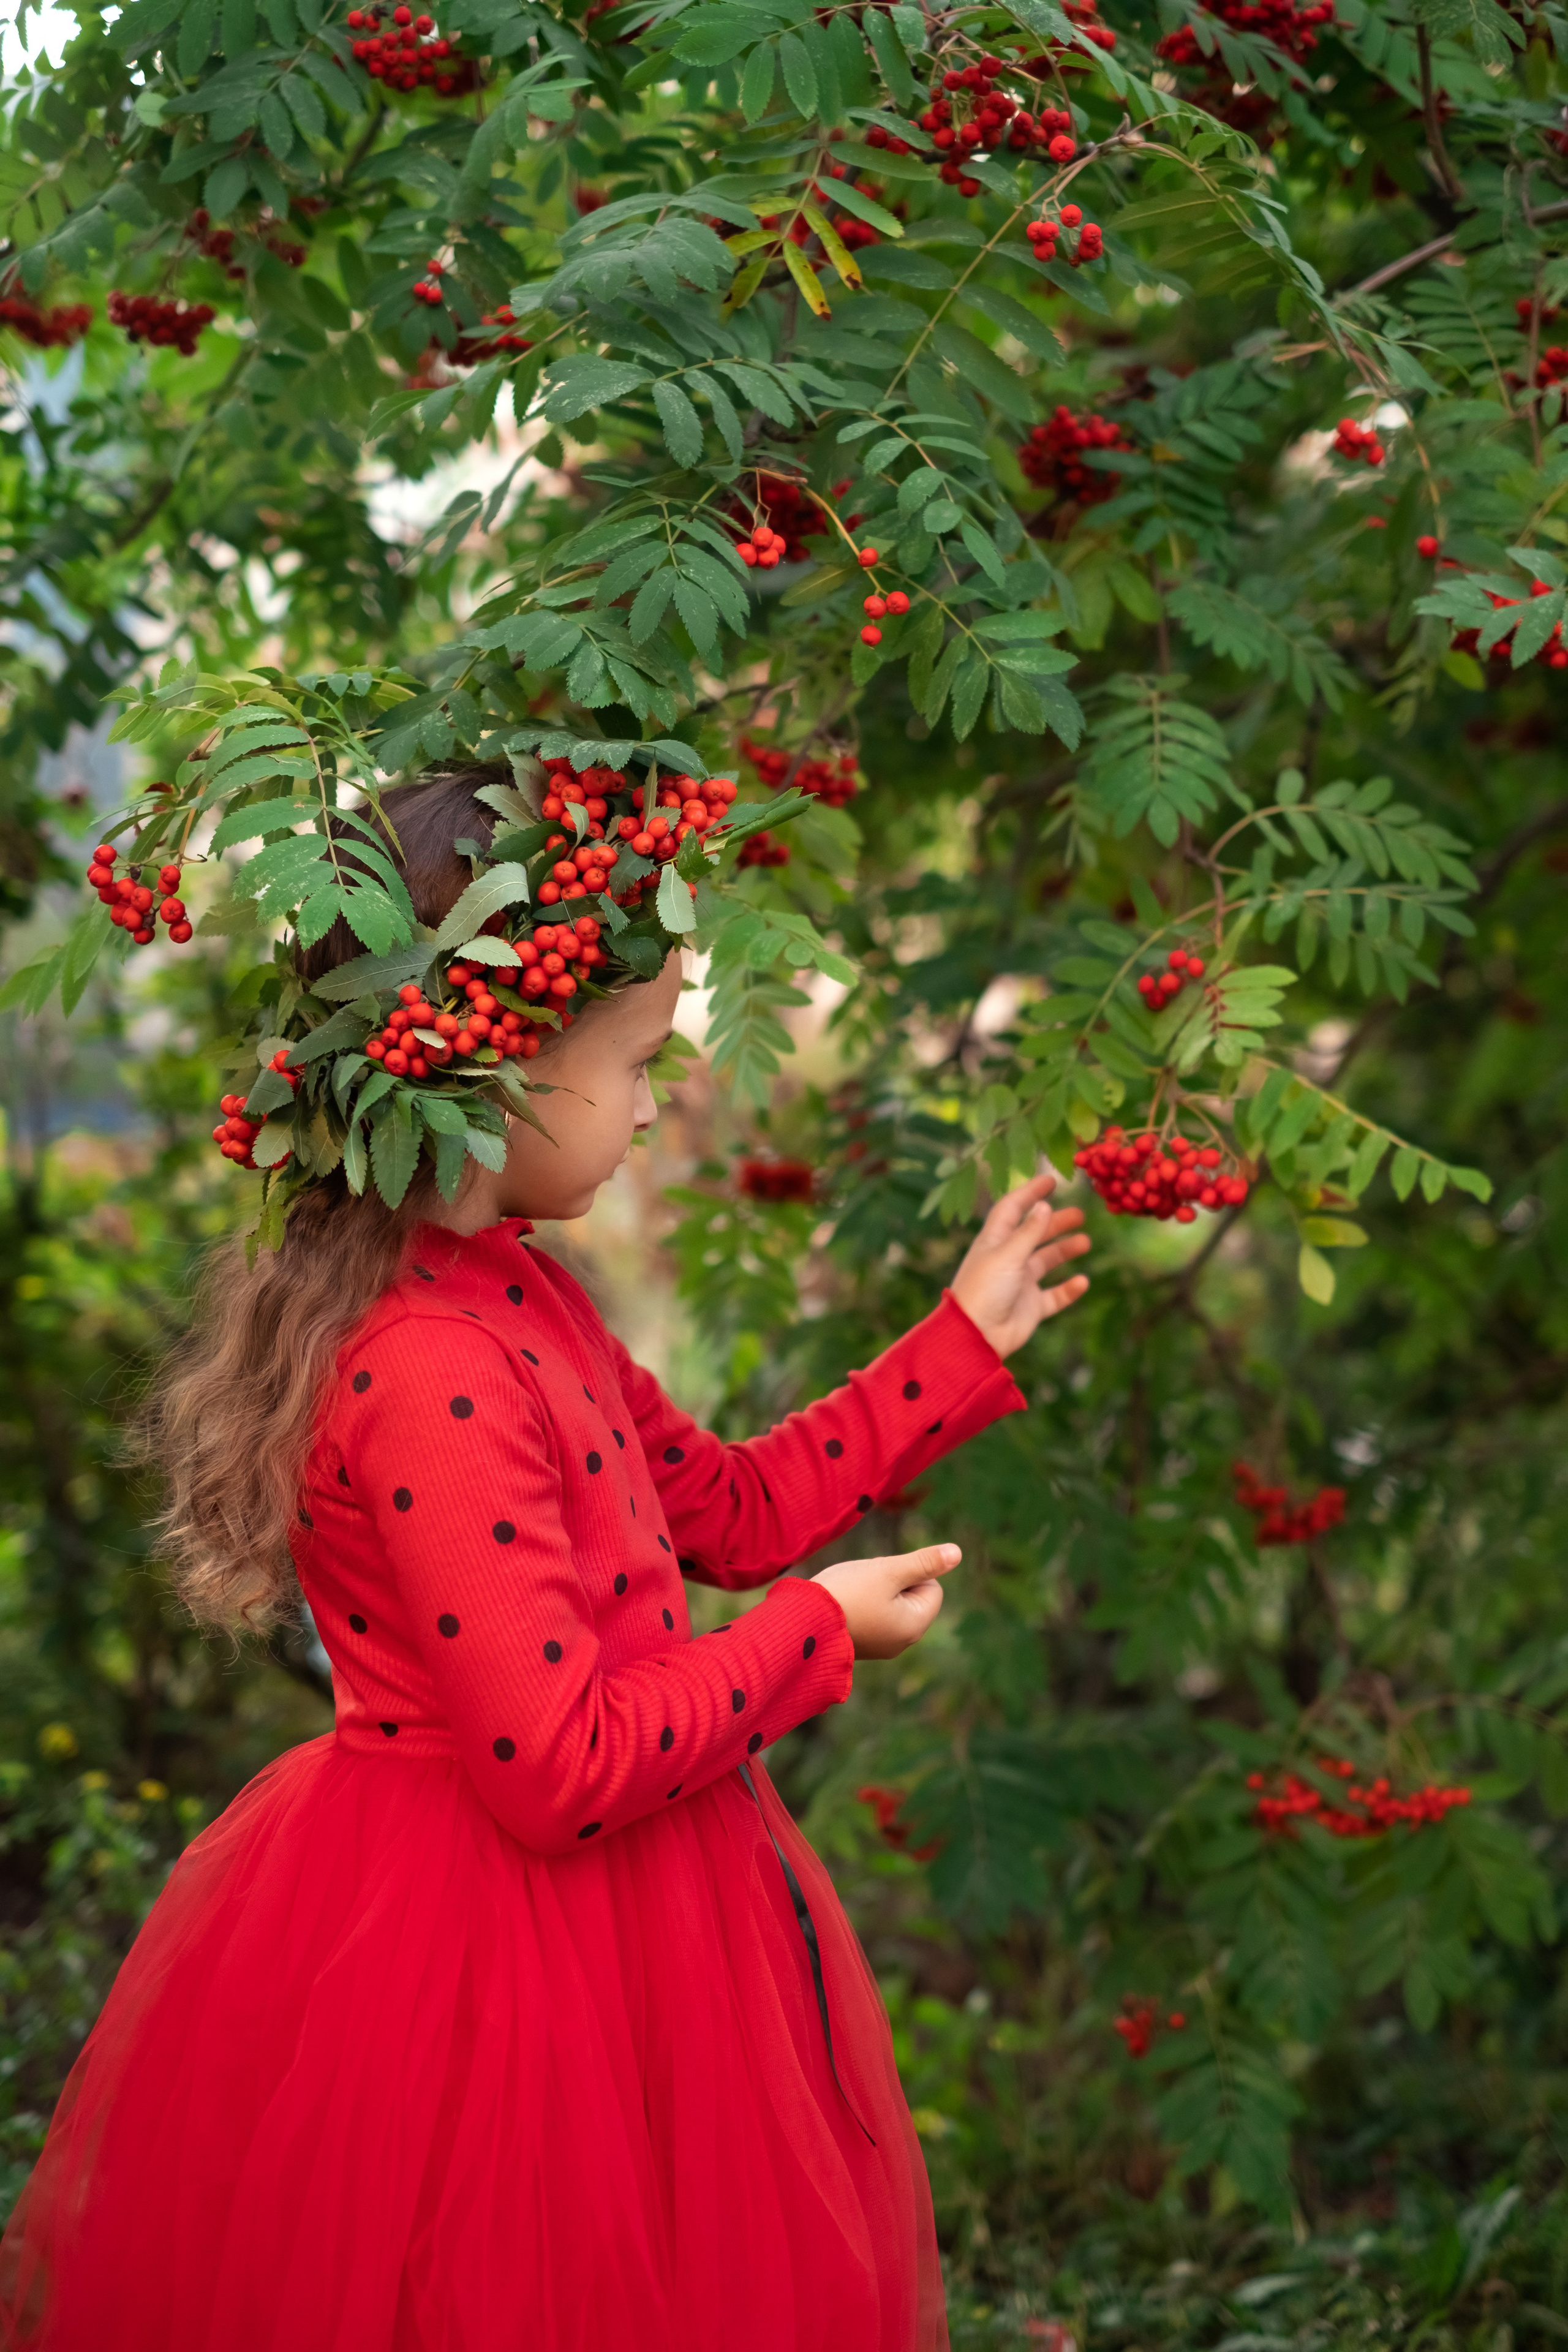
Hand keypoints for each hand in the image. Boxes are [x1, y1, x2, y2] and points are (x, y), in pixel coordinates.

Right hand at [813, 1544, 960, 1659]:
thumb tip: (957, 1553)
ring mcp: (880, 1645)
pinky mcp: (861, 1644)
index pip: (932, 1588)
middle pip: (911, 1596)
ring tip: (852, 1594)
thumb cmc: (846, 1593)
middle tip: (865, 1584)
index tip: (882, 1578)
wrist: (800, 1622)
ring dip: (875, 1591)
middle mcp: (901, 1642)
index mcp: (914, 1626)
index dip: (910, 1573)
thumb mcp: (889, 1571)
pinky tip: (843, 1604)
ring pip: (890, 1603)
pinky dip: (860, 1604)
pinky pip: (872, 1615)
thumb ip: (924, 1562)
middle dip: (892, 1582)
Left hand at [949, 1169, 1090, 1358]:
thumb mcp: (1007, 1255)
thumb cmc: (984, 1290)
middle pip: (1034, 1234)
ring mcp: (1019, 1284)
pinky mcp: (1030, 1307)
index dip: (1029, 1193)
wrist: (975, 1337)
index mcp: (994, 1242)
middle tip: (1080, 1215)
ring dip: (1065, 1251)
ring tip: (1085, 1242)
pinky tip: (1082, 1281)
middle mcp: (1007, 1259)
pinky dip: (1069, 1289)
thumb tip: (1044, 1205)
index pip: (1012, 1209)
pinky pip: (1054, 1295)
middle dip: (1055, 1223)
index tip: (1050, 1181)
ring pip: (1046, 1262)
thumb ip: (1029, 1231)